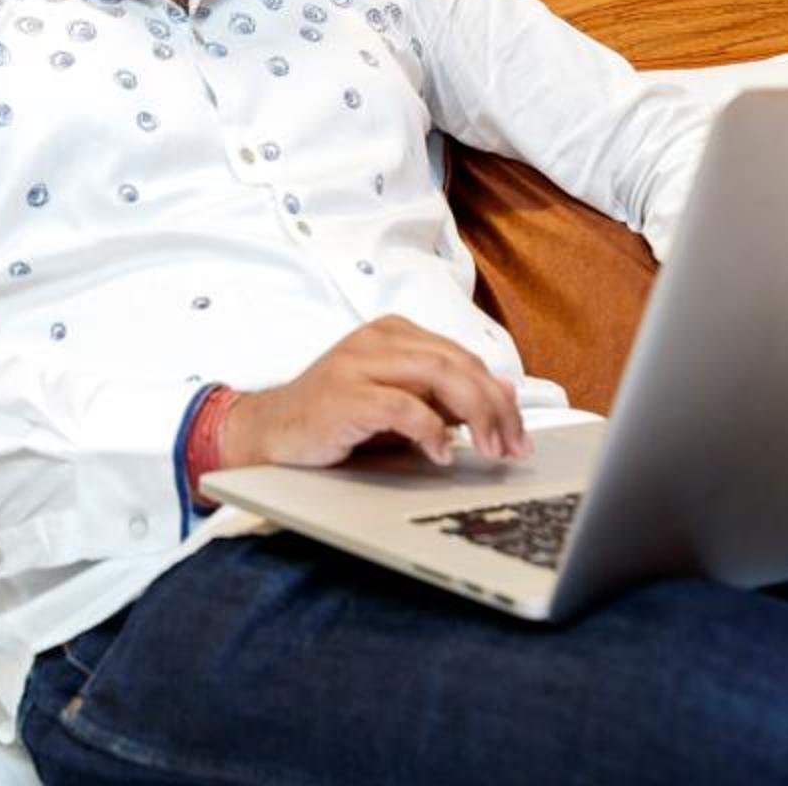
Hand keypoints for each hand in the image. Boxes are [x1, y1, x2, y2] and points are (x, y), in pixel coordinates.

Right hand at [222, 316, 530, 470]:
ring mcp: (358, 363)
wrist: (268, 432)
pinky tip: (443, 453)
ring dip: (475, 416)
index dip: (497, 394)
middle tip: (514, 446)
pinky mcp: (345, 395)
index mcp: (393, 333)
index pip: (462, 355)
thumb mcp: (398, 404)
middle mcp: (377, 338)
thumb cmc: (335, 420)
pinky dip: (432, 431)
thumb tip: (504, 395)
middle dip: (495, 407)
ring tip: (490, 449)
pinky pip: (403, 407)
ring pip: (438, 375)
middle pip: (457, 362)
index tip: (518, 431)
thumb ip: (444, 397)